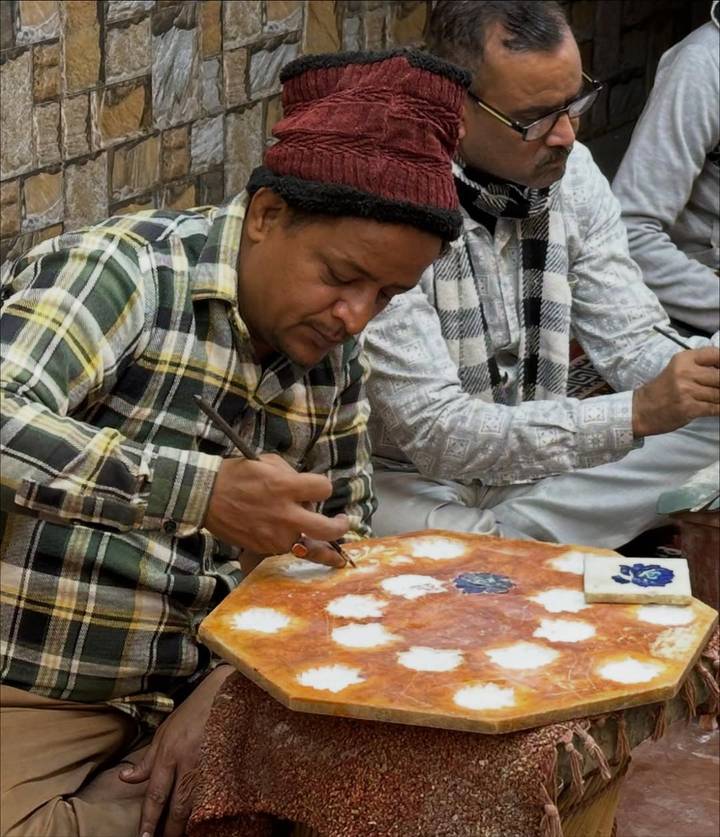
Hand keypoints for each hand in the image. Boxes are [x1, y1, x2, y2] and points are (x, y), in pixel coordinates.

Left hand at [119, 665, 232, 836]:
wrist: (227, 691)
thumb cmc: (194, 709)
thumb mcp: (165, 730)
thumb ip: (147, 758)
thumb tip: (125, 777)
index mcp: (169, 751)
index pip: (156, 794)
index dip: (149, 819)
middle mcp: (188, 761)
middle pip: (177, 805)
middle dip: (170, 829)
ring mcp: (210, 763)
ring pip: (198, 804)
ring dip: (189, 824)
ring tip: (183, 834)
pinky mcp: (228, 763)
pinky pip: (217, 794)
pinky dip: (210, 809)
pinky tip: (206, 820)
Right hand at [203, 454, 348, 558]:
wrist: (206, 496)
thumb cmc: (237, 474)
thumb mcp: (268, 462)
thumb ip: (292, 475)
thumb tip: (306, 490)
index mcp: (286, 487)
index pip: (324, 489)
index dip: (324, 488)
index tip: (320, 489)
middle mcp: (285, 514)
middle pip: (328, 529)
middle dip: (341, 527)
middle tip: (343, 522)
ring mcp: (275, 535)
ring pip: (310, 547)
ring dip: (319, 544)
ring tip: (333, 550)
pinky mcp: (264, 548)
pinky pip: (288, 549)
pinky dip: (294, 546)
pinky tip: (297, 541)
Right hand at [633, 347, 719, 436]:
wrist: (640, 410)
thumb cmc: (661, 391)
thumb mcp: (677, 370)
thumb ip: (700, 367)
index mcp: (683, 359)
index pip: (715, 354)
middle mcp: (685, 372)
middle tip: (717, 388)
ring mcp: (687, 390)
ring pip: (719, 393)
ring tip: (715, 398)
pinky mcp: (689, 408)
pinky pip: (715, 408)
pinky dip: (719, 409)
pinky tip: (716, 408)